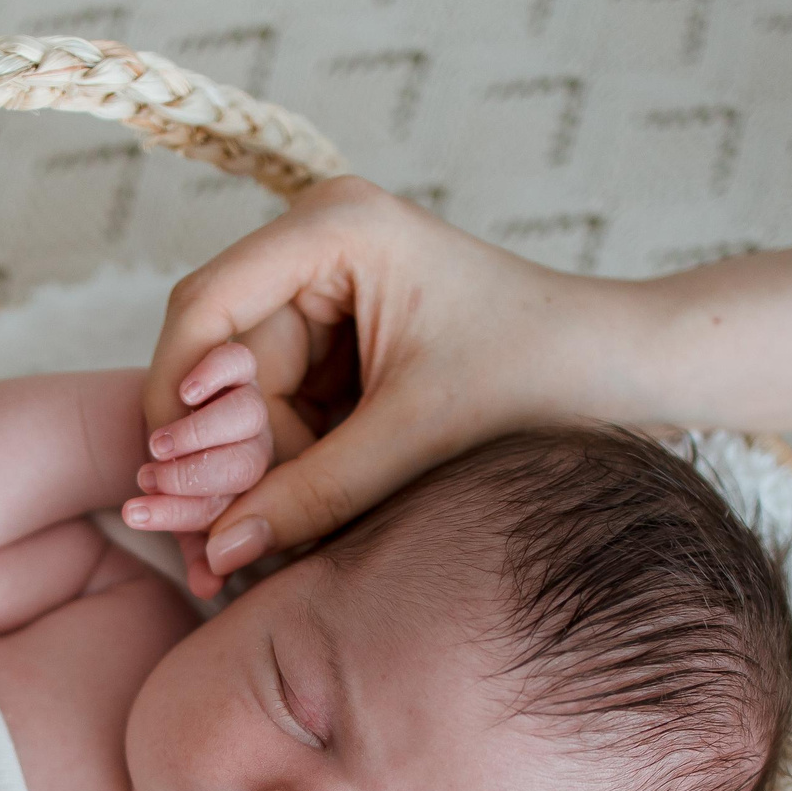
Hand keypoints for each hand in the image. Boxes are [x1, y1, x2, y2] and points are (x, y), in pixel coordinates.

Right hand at [142, 177, 660, 583]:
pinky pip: (280, 419)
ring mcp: (326, 301)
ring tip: (240, 561)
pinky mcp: (342, 352)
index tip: (163, 484)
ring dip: (241, 479)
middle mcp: (315, 252)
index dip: (174, 398)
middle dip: (209, 458)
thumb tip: (214, 552)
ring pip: (240, 403)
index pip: (203, 307)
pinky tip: (276, 533)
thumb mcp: (417, 437)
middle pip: (216, 362)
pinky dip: (278, 476)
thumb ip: (312, 492)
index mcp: (332, 229)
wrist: (628, 376)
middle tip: (203, 552)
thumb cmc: (543, 375)